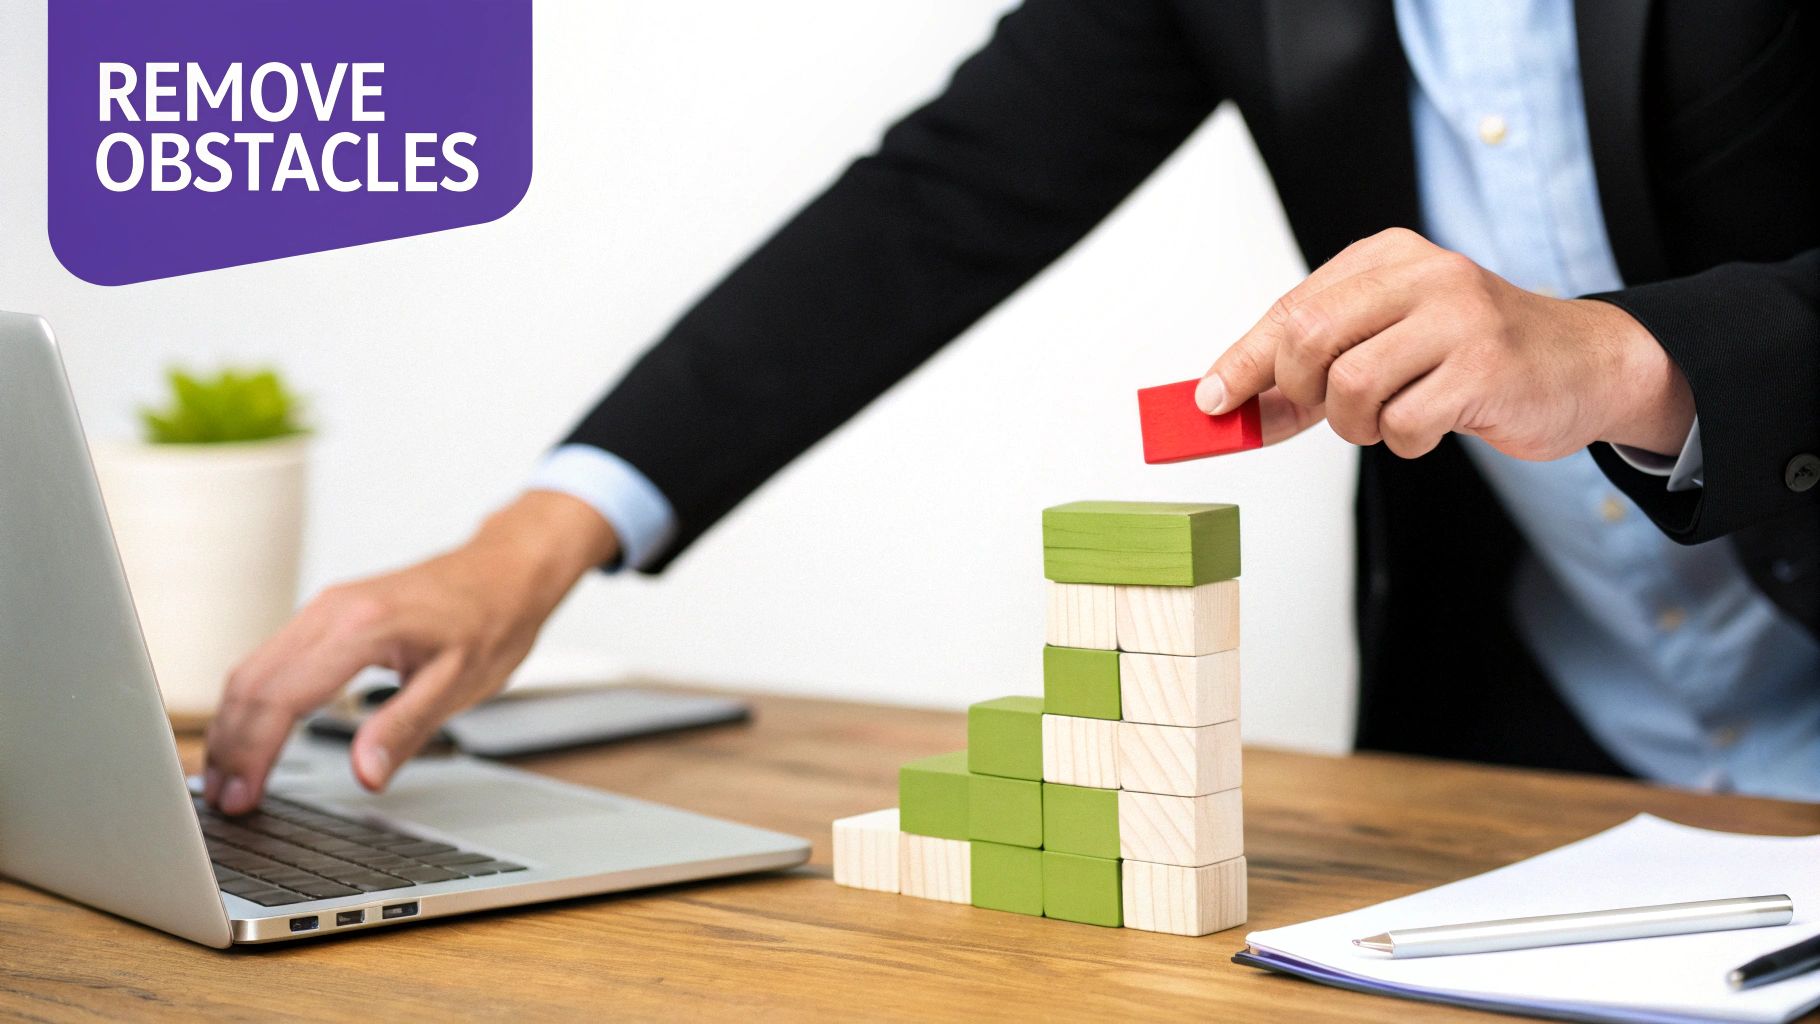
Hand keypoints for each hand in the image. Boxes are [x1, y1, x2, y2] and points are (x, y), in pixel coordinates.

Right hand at [203, 490, 617, 813]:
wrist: (506, 569)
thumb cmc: (492, 620)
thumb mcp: (460, 684)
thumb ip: (406, 728)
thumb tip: (365, 774)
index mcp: (363, 628)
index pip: (281, 697)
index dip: (253, 754)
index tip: (242, 799)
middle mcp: (332, 610)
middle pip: (251, 683)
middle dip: (229, 746)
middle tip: (222, 803)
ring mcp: (326, 607)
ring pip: (253, 668)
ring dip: (233, 724)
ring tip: (227, 780)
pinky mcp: (327, 613)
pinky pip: (272, 658)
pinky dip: (253, 700)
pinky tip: (252, 733)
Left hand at [1196, 228, 1693, 460]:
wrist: (1586, 365)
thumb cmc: (1475, 356)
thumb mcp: (1390, 343)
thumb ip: (1315, 369)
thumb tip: (1232, 408)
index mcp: (1389, 256)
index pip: (1291, 307)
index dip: (1242, 361)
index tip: (1210, 402)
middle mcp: (1423, 273)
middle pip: (1308, 338)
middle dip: (1299, 393)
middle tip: (1321, 411)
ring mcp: (1459, 316)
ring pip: (1350, 385)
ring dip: (1356, 424)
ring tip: (1389, 418)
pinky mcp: (1486, 366)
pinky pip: (1404, 423)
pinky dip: (1403, 441)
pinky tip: (1431, 424)